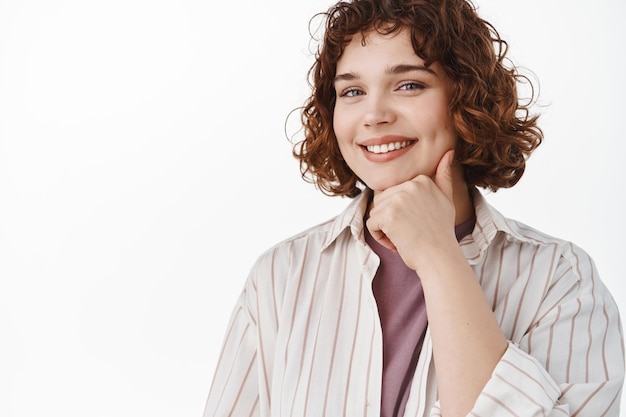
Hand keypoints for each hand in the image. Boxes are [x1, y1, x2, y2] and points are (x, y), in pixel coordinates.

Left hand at [365, 149, 458, 271]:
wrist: (440, 258)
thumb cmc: (441, 232)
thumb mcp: (446, 200)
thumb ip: (443, 176)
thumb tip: (448, 152)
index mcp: (421, 180)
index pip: (393, 192)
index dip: (400, 211)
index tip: (417, 222)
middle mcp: (410, 185)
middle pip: (382, 201)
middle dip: (390, 219)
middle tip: (410, 232)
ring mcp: (398, 198)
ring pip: (375, 212)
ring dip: (385, 229)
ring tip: (405, 236)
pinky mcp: (387, 214)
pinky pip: (371, 224)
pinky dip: (380, 237)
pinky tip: (397, 242)